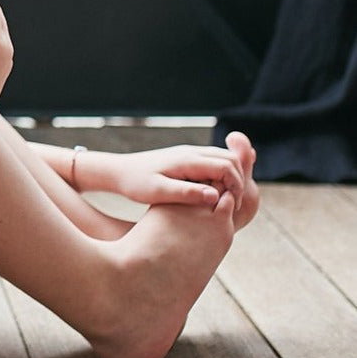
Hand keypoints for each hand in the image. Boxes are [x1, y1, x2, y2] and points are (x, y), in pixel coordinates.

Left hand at [92, 133, 257, 225]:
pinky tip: (214, 195)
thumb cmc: (134, 183)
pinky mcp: (186, 159)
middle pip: (231, 159)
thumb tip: (214, 196)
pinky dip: (221, 176)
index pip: (227, 165)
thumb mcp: (157, 192)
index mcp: (187, 159)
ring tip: (226, 201)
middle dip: (239, 180)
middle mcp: (190, 152)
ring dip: (231, 177)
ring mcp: (189, 153)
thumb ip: (186, 193)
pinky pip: (213, 162)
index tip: (233, 205)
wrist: (118, 171)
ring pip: (223, 159)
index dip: (237, 185)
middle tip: (234, 204)